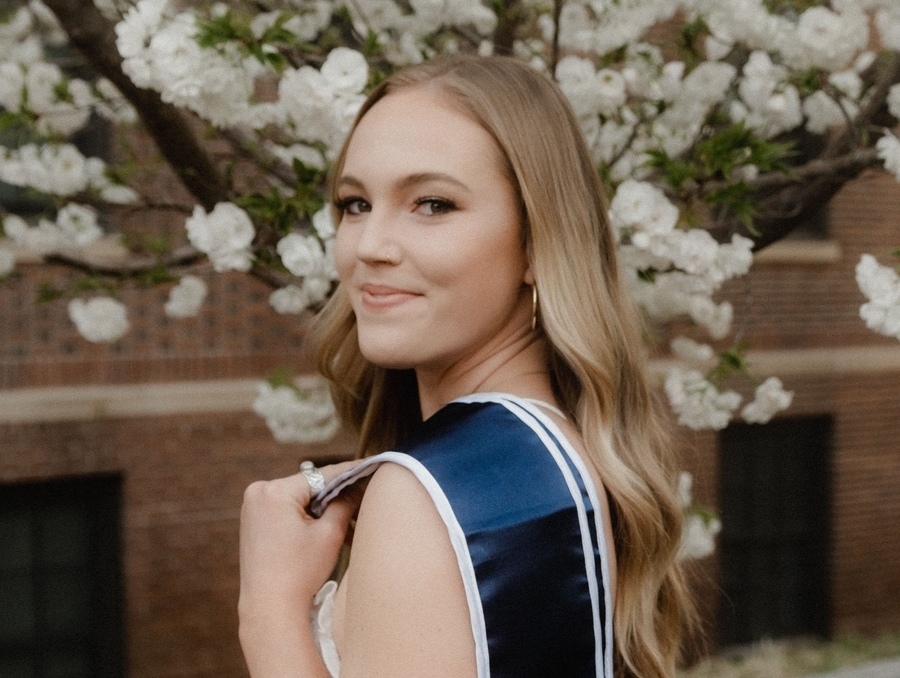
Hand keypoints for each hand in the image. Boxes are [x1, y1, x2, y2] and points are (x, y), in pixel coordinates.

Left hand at [239, 460, 360, 619]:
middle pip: (308, 486)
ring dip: (320, 506)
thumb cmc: (299, 573)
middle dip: (333, 493)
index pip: (321, 475)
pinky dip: (304, 515)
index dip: (349, 472)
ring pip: (298, 497)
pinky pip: (285, 508)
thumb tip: (356, 486)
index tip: (369, 464)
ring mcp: (252, 506)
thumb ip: (344, 503)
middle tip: (361, 496)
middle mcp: (258, 492)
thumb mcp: (330, 534)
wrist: (270, 609)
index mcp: (275, 491)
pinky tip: (323, 526)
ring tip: (346, 516)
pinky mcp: (252, 521)